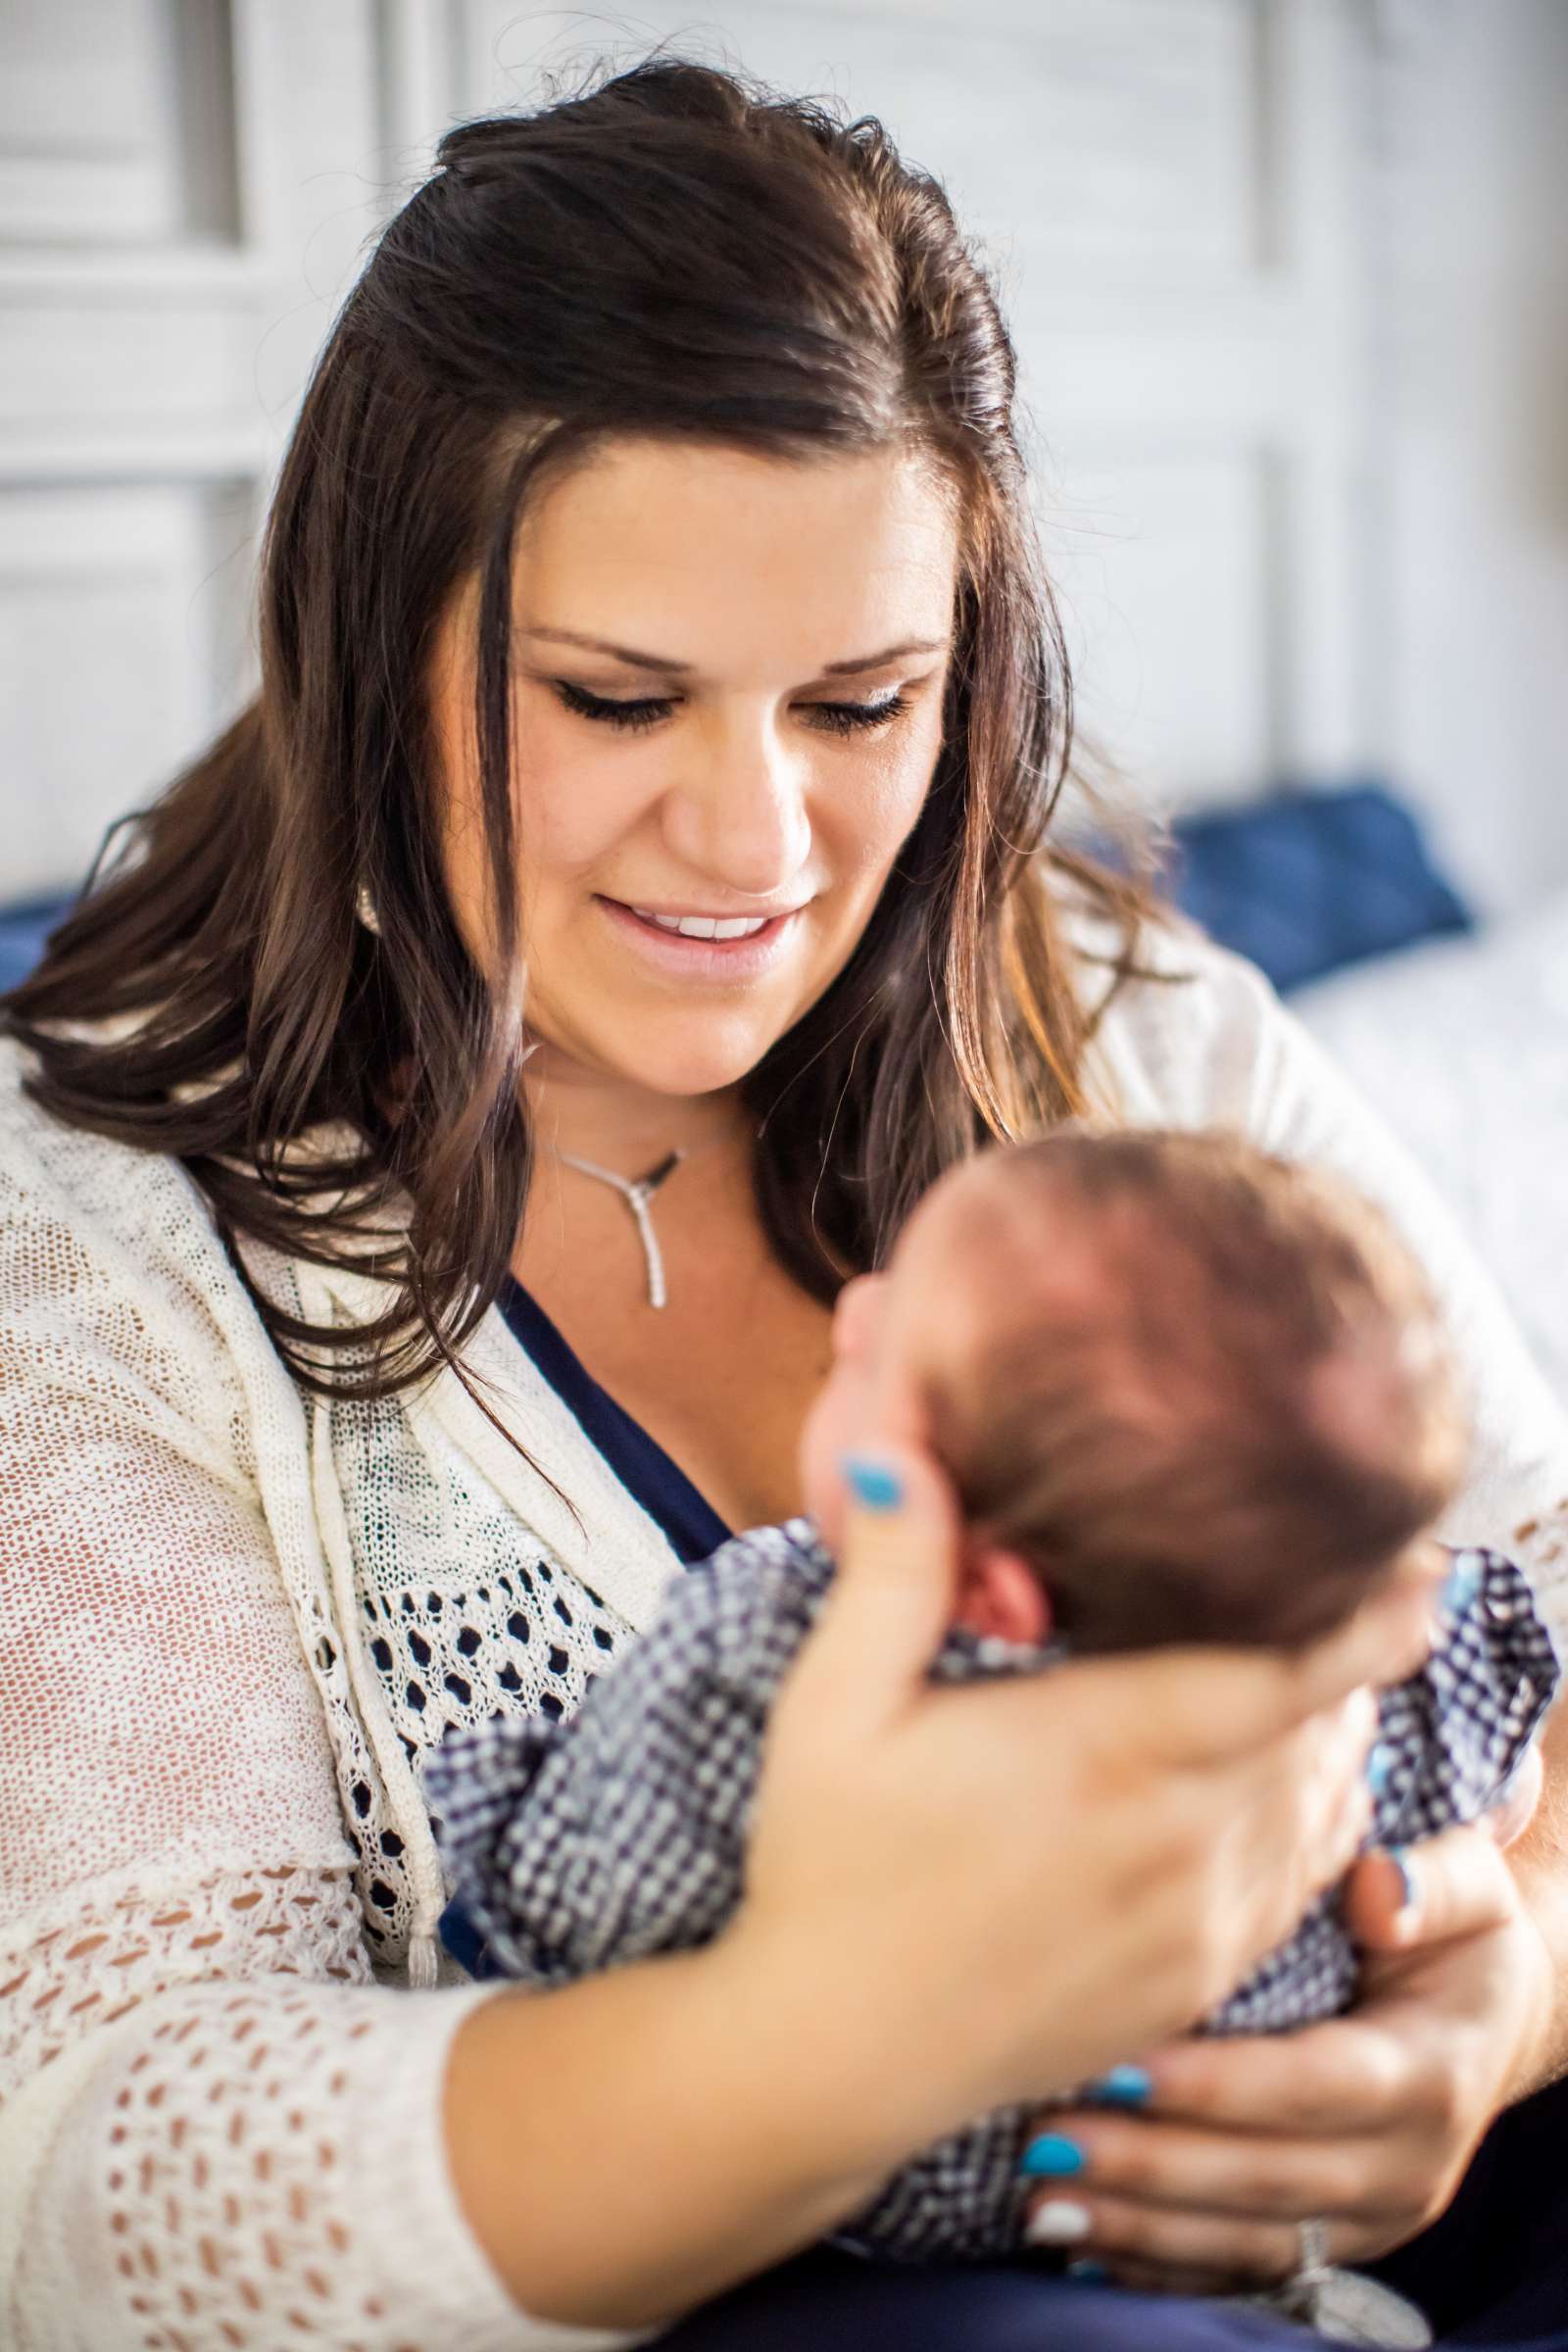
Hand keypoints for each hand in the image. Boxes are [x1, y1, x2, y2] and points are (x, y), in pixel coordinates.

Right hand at [729, 1443, 1421, 2184]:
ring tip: (1309, 1672)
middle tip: (1320, 1589)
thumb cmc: (829, 1865)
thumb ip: (891, 1574)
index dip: (1364, 1618)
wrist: (833, 2057)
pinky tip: (1283, 1780)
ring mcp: (1199, 1921)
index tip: (1399, 1567)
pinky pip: (1301, 1881)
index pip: (1289, 1673)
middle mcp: (1178, 1838)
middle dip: (1336, 1659)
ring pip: (1326, 1805)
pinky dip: (1316, 1820)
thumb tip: (896, 1449)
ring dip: (1332, 1737)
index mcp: (1104, 1750)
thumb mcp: (835, 1706)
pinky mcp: (1198, 1980)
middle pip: (1323, 1728)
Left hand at [1020, 1825, 1555, 2294]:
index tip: (1119, 2065)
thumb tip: (1377, 1890)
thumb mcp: (1469, 1891)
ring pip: (1247, 2239)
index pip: (1315, 2086)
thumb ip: (1432, 1884)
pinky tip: (1081, 2243)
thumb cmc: (1454, 1935)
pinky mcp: (1332, 2246)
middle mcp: (1405, 2165)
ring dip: (1140, 2225)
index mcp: (1431, 2074)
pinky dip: (1161, 2265)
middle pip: (1268, 2176)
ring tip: (1039, 2197)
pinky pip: (1243, 2270)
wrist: (1485, 2019)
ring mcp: (1369, 2219)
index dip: (1218, 2084)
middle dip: (1152, 2162)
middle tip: (1047, 2135)